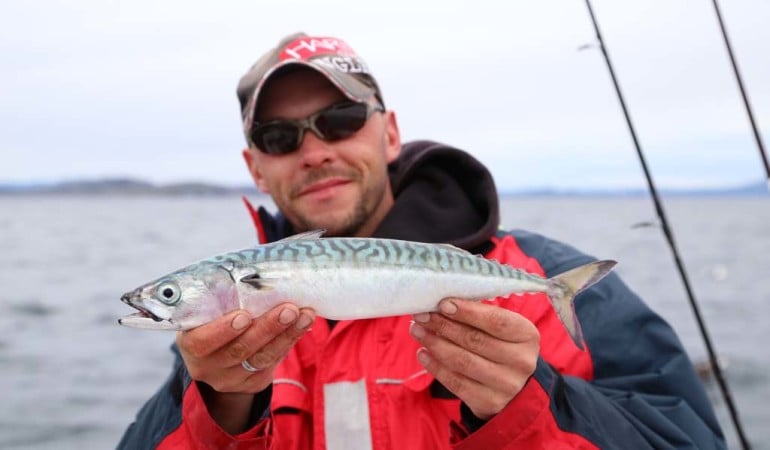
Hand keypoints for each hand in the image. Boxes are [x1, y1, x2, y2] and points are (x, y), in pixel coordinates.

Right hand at [176, 303, 314, 432]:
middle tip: (288, 309)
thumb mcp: (208, 309)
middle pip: (239, 350)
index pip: (202, 342)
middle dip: (267, 328)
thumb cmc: (213, 318)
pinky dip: (289, 341)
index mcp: (190, 344)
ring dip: (286, 334)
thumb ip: (221, 298)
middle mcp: (207, 367)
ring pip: (261, 358)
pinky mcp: (252, 383)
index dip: (222, 330)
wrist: (217, 353)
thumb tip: (256, 277)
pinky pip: (273, 363)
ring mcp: (230, 379)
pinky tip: (303, 325)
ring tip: (304, 314)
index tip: (243, 316)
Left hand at [410, 298, 538, 419]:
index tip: (442, 304)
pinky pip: (456, 382)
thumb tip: (442, 305)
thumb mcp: (501, 329)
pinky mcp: (489, 402)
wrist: (514, 389)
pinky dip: (436, 366)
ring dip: (435, 344)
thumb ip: (479, 316)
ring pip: (462, 361)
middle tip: (421, 315)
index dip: (468, 312)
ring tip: (417, 331)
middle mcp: (521, 361)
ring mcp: (507, 384)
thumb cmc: (501, 347)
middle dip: (443, 325)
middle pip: (475, 340)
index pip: (496, 321)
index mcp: (527, 335)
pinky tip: (423, 353)